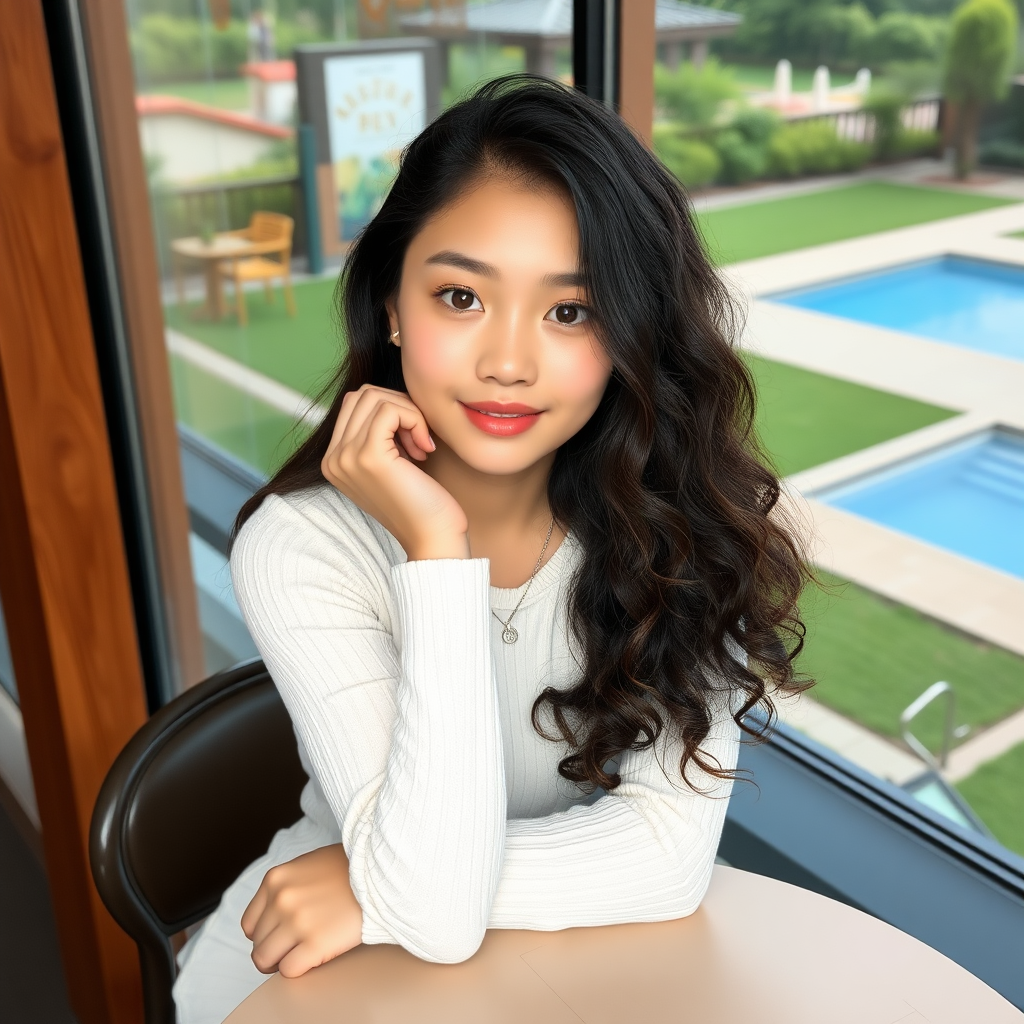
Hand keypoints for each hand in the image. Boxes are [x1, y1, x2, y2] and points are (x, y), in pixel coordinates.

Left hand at [241, 844, 362, 977]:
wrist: (382, 872)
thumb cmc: (350, 868)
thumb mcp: (308, 865)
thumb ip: (286, 887)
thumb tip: (271, 916)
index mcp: (276, 879)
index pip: (249, 923)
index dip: (263, 934)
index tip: (277, 938)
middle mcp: (281, 900)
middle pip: (257, 944)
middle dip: (273, 949)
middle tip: (292, 948)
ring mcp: (297, 923)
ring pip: (266, 960)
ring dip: (281, 962)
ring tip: (300, 954)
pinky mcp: (315, 944)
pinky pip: (289, 970)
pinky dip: (298, 968)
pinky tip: (314, 956)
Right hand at [321, 385, 469, 559]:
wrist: (434, 538)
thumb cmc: (421, 502)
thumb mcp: (391, 463)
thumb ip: (378, 434)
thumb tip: (386, 395)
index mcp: (333, 460)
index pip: (355, 404)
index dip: (391, 411)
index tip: (412, 441)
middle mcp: (332, 459)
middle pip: (362, 395)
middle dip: (399, 408)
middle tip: (419, 441)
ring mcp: (345, 457)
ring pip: (376, 397)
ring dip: (409, 414)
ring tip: (421, 446)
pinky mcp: (368, 456)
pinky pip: (390, 409)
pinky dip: (415, 419)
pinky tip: (426, 448)